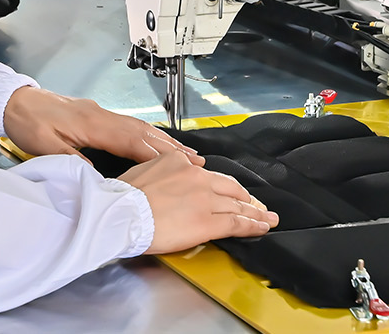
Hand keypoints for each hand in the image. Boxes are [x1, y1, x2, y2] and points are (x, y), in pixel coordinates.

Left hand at [3, 86, 199, 163]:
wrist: (15, 101)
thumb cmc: (30, 123)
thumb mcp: (46, 147)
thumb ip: (73, 162)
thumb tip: (99, 180)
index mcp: (93, 123)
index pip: (131, 140)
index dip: (157, 154)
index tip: (179, 167)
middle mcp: (103, 115)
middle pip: (143, 132)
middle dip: (171, 148)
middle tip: (197, 162)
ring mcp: (102, 114)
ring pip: (139, 128)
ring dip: (164, 141)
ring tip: (186, 155)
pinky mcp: (97, 115)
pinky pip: (130, 126)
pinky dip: (148, 136)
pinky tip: (156, 144)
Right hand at [119, 152, 277, 252]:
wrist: (121, 213)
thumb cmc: (124, 196)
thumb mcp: (144, 168)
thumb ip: (163, 169)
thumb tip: (169, 176)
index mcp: (180, 162)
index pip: (209, 174)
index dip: (223, 185)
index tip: (229, 191)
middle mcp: (197, 177)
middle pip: (229, 187)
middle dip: (245, 197)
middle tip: (256, 204)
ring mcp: (205, 199)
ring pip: (237, 205)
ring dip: (255, 212)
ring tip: (267, 217)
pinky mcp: (208, 221)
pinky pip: (236, 222)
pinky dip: (252, 225)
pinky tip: (262, 227)